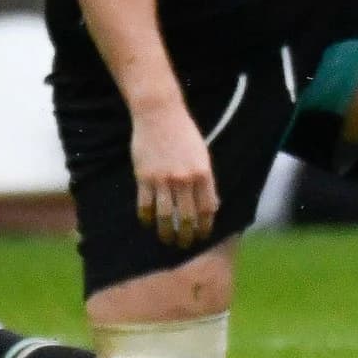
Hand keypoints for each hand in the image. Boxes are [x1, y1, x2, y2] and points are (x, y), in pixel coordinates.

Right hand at [128, 95, 217, 248]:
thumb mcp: (202, 155)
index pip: (207, 209)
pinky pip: (145, 205)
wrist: (159, 113)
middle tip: (185, 244)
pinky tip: (148, 223)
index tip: (202, 235)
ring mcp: (163, 179)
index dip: (205, 226)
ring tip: (167, 239)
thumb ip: (206, 181)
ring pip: (165, 216)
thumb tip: (212, 207)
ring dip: (167, 232)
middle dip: (187, 235)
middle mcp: (184, 179)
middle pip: (187, 217)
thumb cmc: (183, 133)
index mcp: (203, 173)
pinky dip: (147, 218)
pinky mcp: (145, 177)